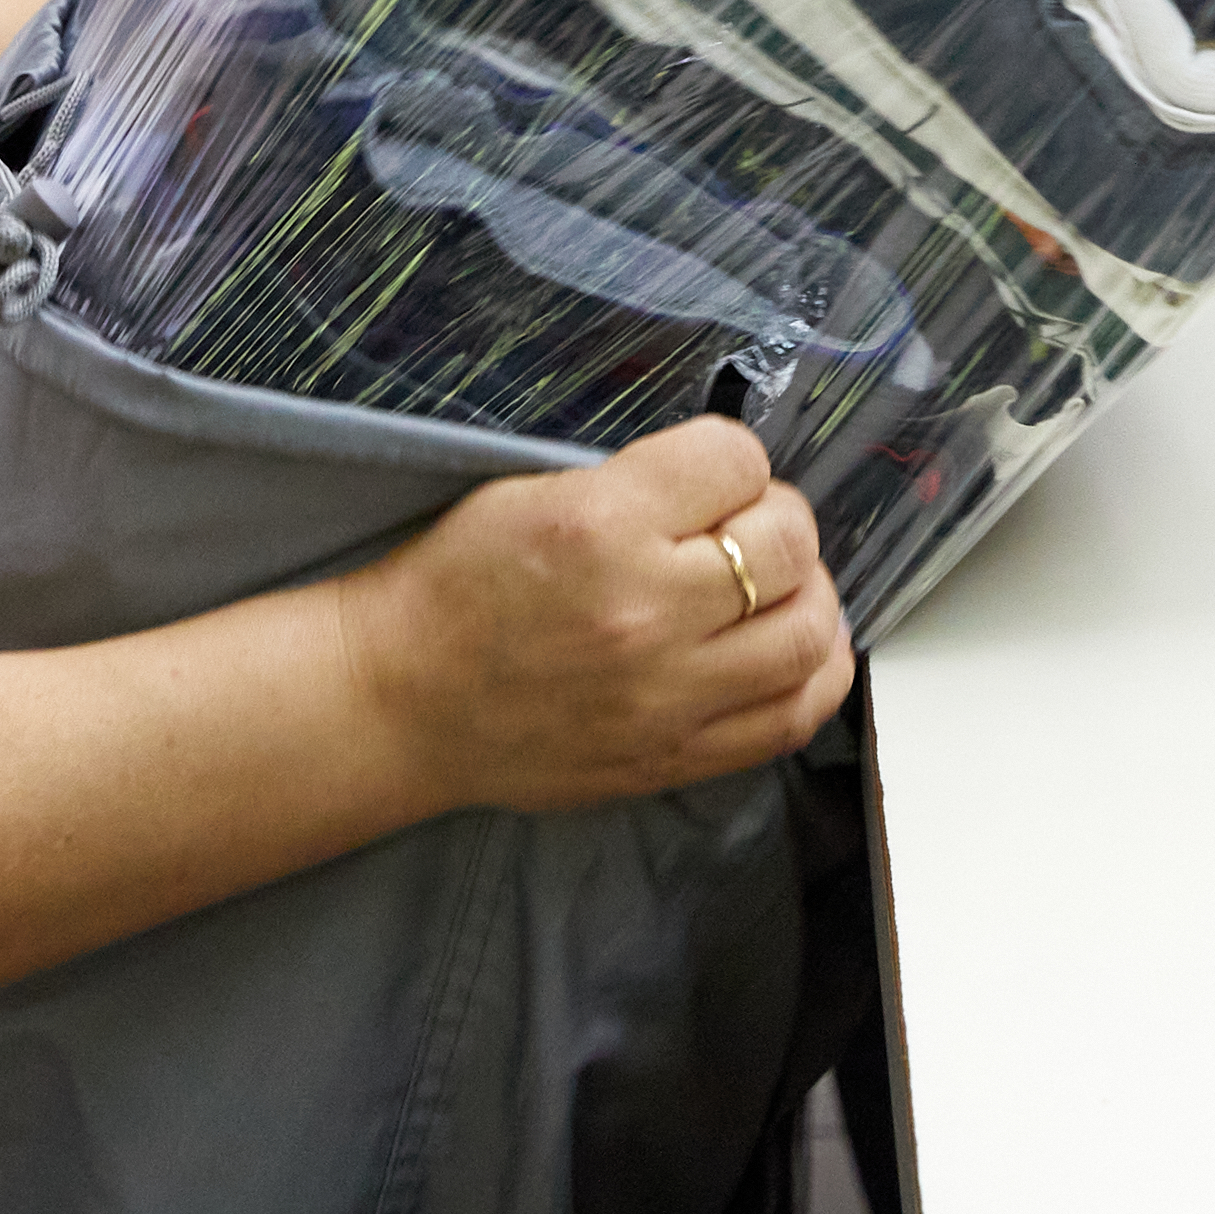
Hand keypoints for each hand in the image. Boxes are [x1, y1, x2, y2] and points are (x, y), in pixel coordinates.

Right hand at [353, 415, 856, 817]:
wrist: (400, 700)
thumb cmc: (454, 590)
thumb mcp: (530, 493)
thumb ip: (638, 483)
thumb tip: (729, 483)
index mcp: (600, 524)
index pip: (734, 460)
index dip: (733, 458)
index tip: (716, 474)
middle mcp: (643, 609)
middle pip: (786, 543)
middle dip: (781, 520)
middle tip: (752, 525)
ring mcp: (665, 694)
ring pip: (807, 633)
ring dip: (811, 595)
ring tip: (784, 587)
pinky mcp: (672, 755)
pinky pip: (788, 718)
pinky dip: (815, 674)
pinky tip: (799, 650)